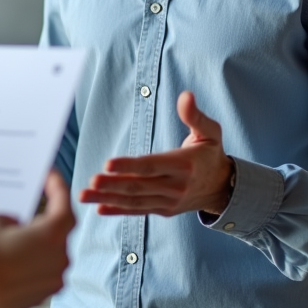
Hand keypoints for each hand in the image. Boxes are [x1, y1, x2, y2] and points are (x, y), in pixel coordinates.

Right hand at [0, 171, 75, 307]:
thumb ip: (13, 218)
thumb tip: (16, 225)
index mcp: (51, 236)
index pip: (64, 204)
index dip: (58, 186)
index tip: (50, 177)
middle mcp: (58, 258)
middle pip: (61, 229)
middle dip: (47, 215)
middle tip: (33, 203)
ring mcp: (52, 279)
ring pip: (53, 251)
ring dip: (40, 240)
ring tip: (19, 232)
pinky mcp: (42, 294)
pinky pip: (44, 269)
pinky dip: (35, 259)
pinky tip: (16, 255)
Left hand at [80, 91, 232, 216]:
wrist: (223, 187)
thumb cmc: (212, 153)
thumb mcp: (210, 132)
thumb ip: (195, 116)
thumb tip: (186, 95)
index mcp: (184, 165)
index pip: (152, 166)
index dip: (129, 165)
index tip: (108, 163)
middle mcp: (175, 186)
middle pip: (139, 186)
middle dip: (112, 184)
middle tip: (90, 182)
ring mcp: (168, 201)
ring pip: (134, 201)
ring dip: (108, 199)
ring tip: (84, 196)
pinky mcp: (163, 209)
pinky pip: (138, 211)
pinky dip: (118, 210)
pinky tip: (99, 208)